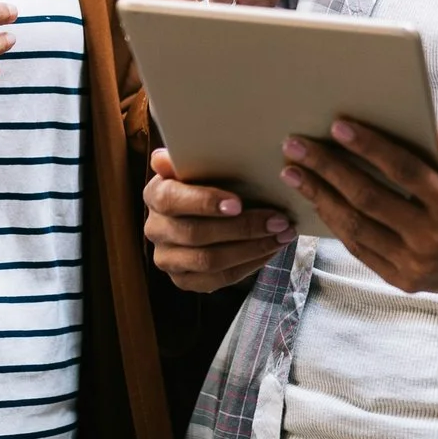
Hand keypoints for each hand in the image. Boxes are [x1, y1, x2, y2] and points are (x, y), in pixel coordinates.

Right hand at [141, 149, 297, 291]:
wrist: (207, 213)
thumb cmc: (208, 183)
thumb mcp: (200, 166)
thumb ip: (187, 160)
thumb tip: (163, 158)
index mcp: (155, 194)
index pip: (172, 200)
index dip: (204, 202)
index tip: (238, 203)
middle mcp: (155, 229)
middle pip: (196, 234)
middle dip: (242, 228)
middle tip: (278, 220)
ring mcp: (167, 258)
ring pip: (209, 261)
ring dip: (251, 248)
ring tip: (282, 235)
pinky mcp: (183, 280)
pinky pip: (218, 279)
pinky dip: (249, 265)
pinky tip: (271, 250)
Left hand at [280, 120, 437, 310]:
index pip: (403, 171)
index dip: (369, 147)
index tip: (338, 126)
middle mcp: (429, 237)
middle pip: (367, 198)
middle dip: (327, 170)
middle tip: (296, 148)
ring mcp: (413, 263)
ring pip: (355, 227)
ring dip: (320, 197)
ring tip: (295, 174)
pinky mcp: (402, 280)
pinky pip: (360, 250)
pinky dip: (336, 225)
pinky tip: (319, 202)